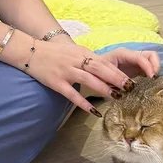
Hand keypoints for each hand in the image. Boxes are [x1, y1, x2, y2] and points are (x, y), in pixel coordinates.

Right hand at [26, 38, 156, 114]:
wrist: (31, 51)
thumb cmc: (55, 53)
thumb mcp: (74, 51)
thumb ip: (89, 59)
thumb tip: (107, 70)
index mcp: (82, 53)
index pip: (103, 62)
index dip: (117, 71)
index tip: (131, 79)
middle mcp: (76, 61)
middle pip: (99, 69)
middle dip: (115, 78)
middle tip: (129, 87)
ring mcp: (66, 72)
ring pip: (88, 80)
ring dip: (103, 88)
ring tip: (116, 97)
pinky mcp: (57, 83)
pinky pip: (72, 94)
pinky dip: (83, 103)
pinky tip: (94, 111)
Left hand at [100, 47, 160, 80]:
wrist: (91, 74)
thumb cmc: (95, 74)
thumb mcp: (103, 76)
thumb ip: (115, 78)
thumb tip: (129, 85)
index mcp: (122, 54)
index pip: (141, 57)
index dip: (148, 66)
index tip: (151, 78)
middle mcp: (130, 56)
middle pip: (151, 55)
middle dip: (155, 66)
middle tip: (154, 80)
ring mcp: (134, 62)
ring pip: (152, 60)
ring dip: (155, 70)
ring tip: (153, 82)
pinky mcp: (136, 69)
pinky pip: (149, 68)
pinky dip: (152, 74)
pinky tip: (149, 83)